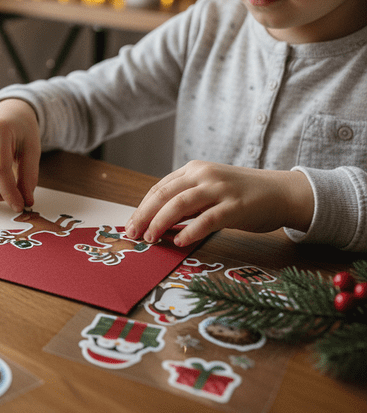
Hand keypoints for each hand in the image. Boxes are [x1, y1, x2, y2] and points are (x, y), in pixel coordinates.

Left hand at [125, 160, 313, 246]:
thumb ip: (186, 203)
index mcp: (194, 170)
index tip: (130, 225)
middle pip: (163, 195)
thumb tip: (156, 222)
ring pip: (180, 204)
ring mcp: (220, 189)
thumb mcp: (209, 192)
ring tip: (151, 239)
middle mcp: (204, 175)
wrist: (282, 192)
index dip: (142, 207)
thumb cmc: (241, 195)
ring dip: (160, 222)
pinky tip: (180, 242)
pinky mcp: (236, 206)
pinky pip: (207, 219)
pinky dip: (190, 231)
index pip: (159, 188)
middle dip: (144, 215)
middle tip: (132, 234)